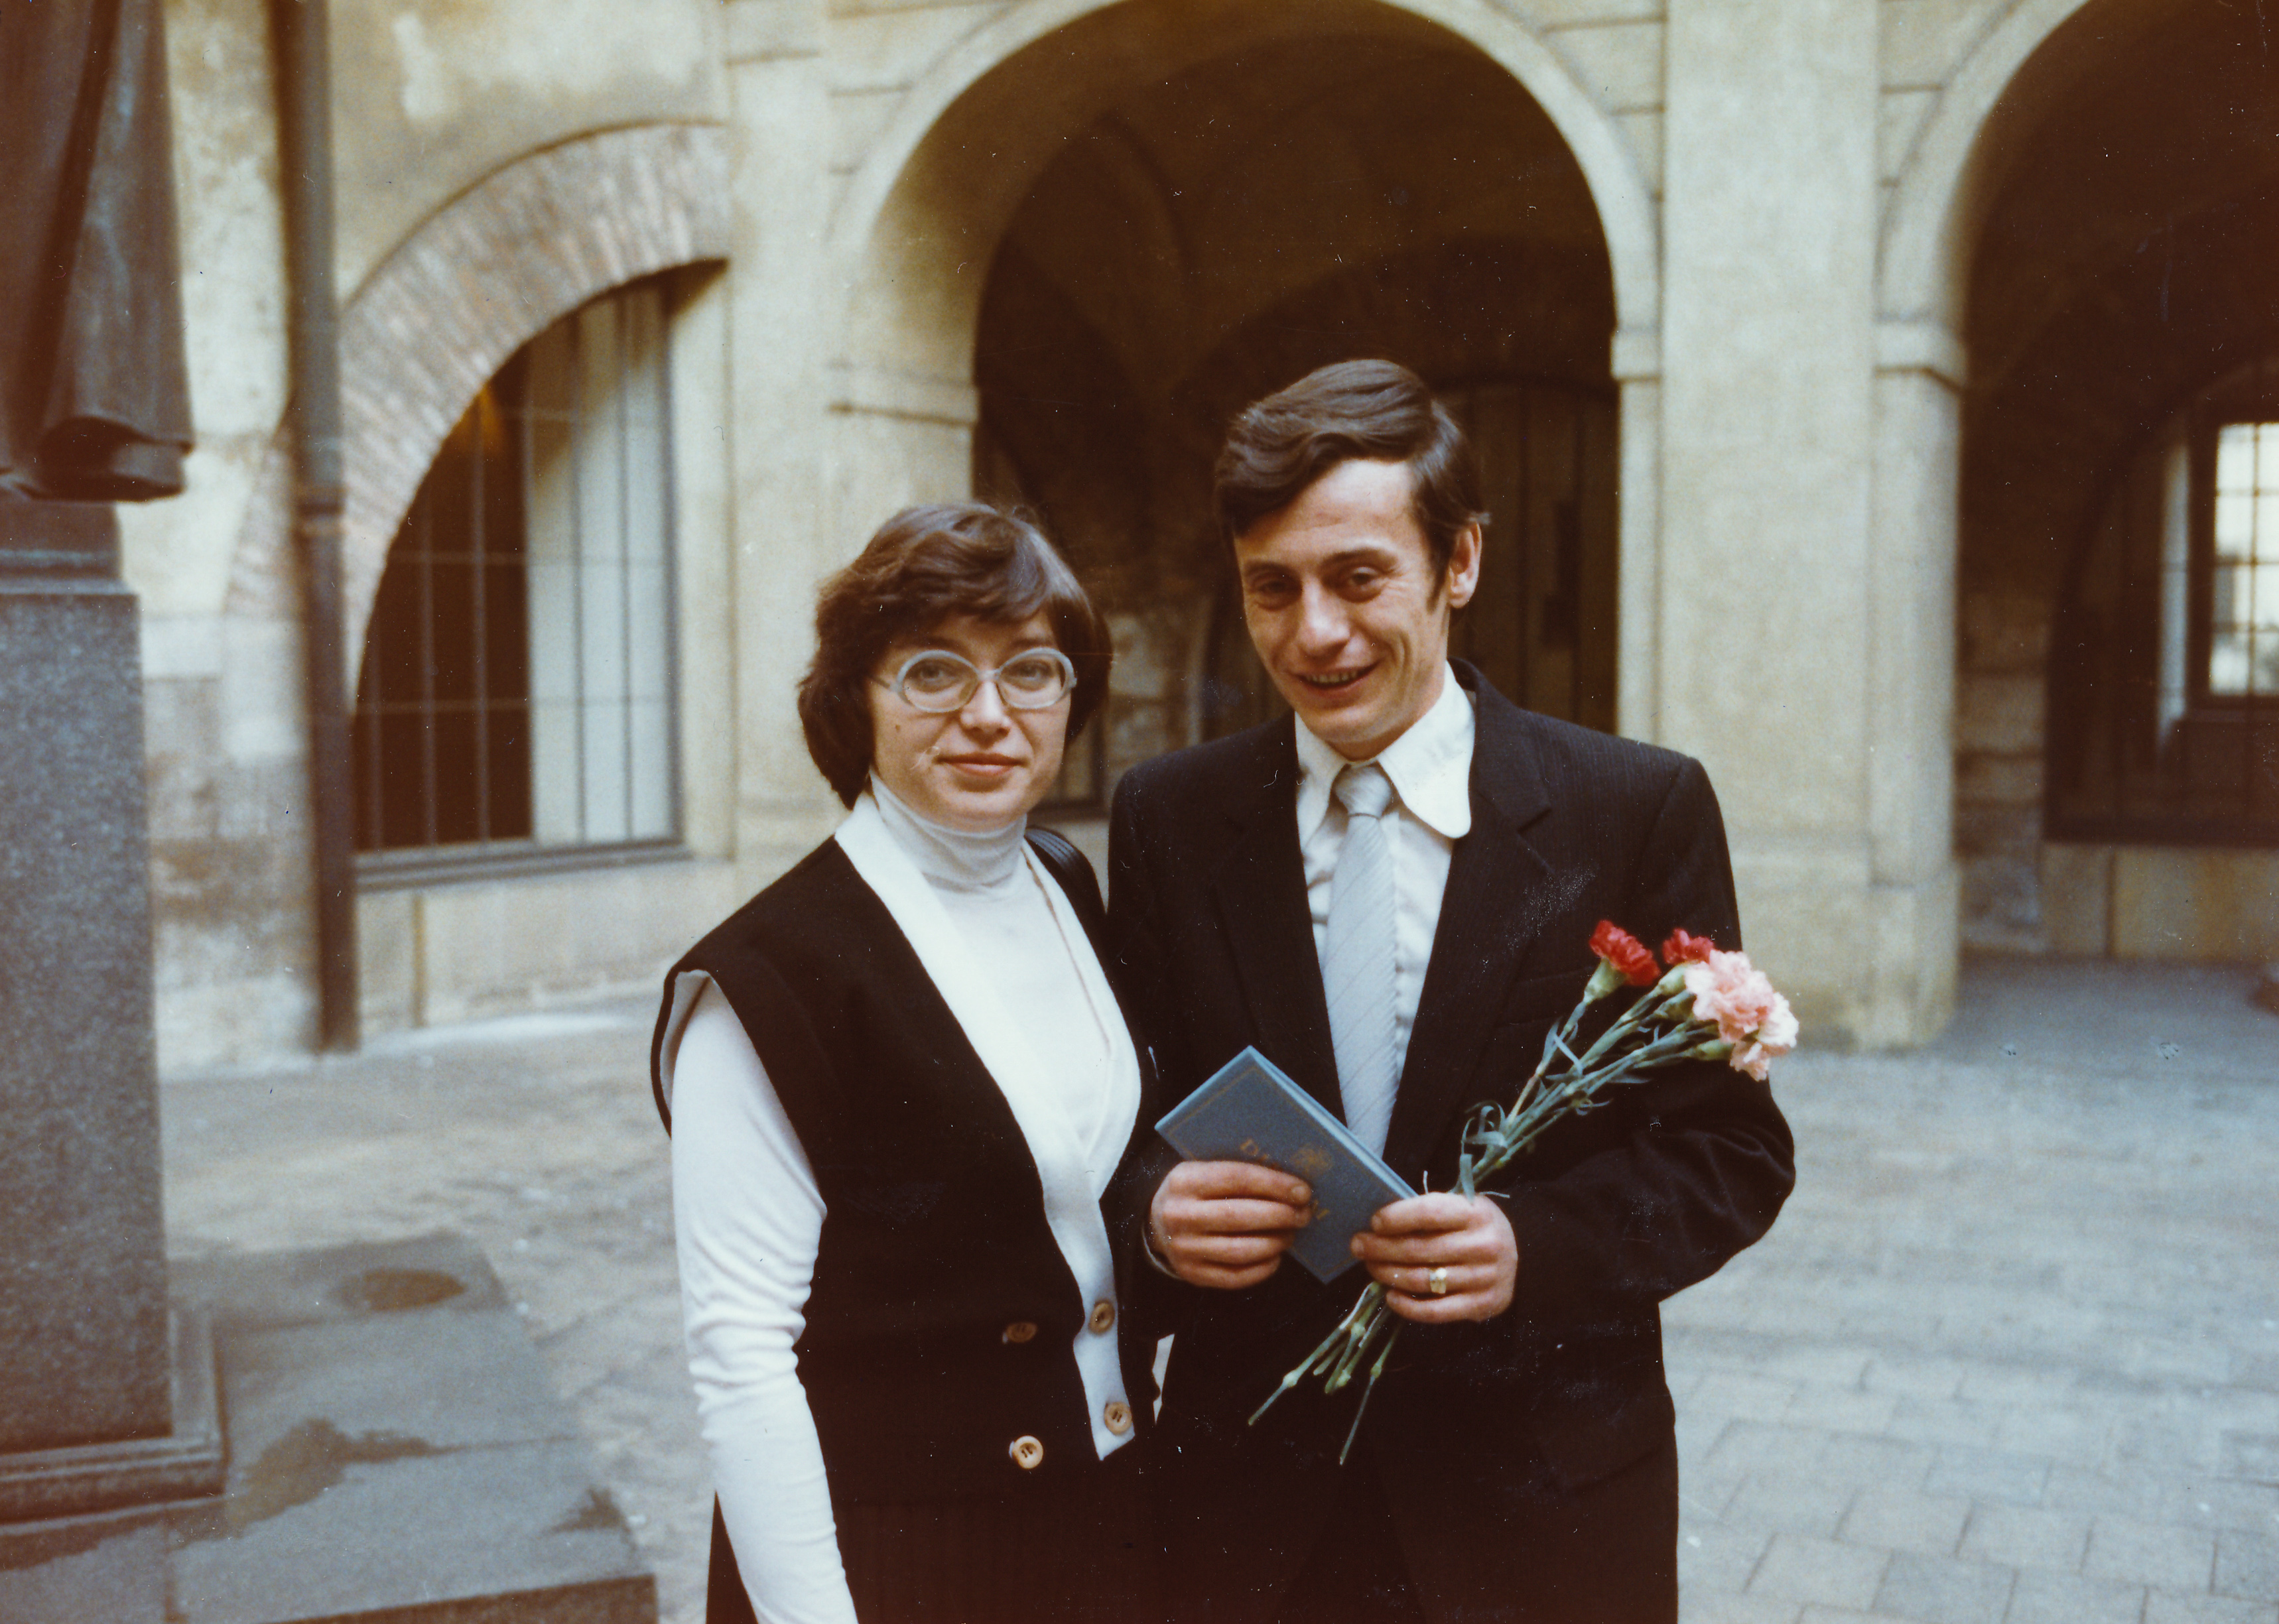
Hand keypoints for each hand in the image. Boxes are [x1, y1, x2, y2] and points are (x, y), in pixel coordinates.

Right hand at [1149, 1160, 1312, 1289]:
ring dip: (1275, 1242)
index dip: (1274, 1185)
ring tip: (1290, 1234)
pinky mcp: (1192, 1274)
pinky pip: (1235, 1277)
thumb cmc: (1193, 1192)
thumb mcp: (1202, 1170)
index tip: (1302, 1191)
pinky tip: (1275, 1256)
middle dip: (1280, 1215)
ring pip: (1239, 1250)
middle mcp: (1180, 1215)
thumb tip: (1290, 1183)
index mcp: (1185, 1180)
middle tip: (1303, 1214)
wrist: (1153, 1223)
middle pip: (1240, 1216)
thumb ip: (1237, 1174)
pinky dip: (1262, 1268)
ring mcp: (1184, 1248)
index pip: (1236, 1179)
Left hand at [1352, 1193, 1517, 1323]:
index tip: (1374, 1223)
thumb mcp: (1463, 1208)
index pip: (1430, 1213)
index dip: (1397, 1218)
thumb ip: (1431, 1212)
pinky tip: (1391, 1296)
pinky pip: (1436, 1311)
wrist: (1521, 1256)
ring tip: (1371, 1267)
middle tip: (1358, 1246)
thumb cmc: (1476, 1227)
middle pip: (1420, 1249)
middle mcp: (1484, 1245)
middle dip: (1381, 1248)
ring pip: (1423, 1280)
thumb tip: (1380, 1224)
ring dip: (1389, 1274)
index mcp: (1477, 1213)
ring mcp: (1484, 1278)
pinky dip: (1408, 1306)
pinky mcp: (1482, 1306)